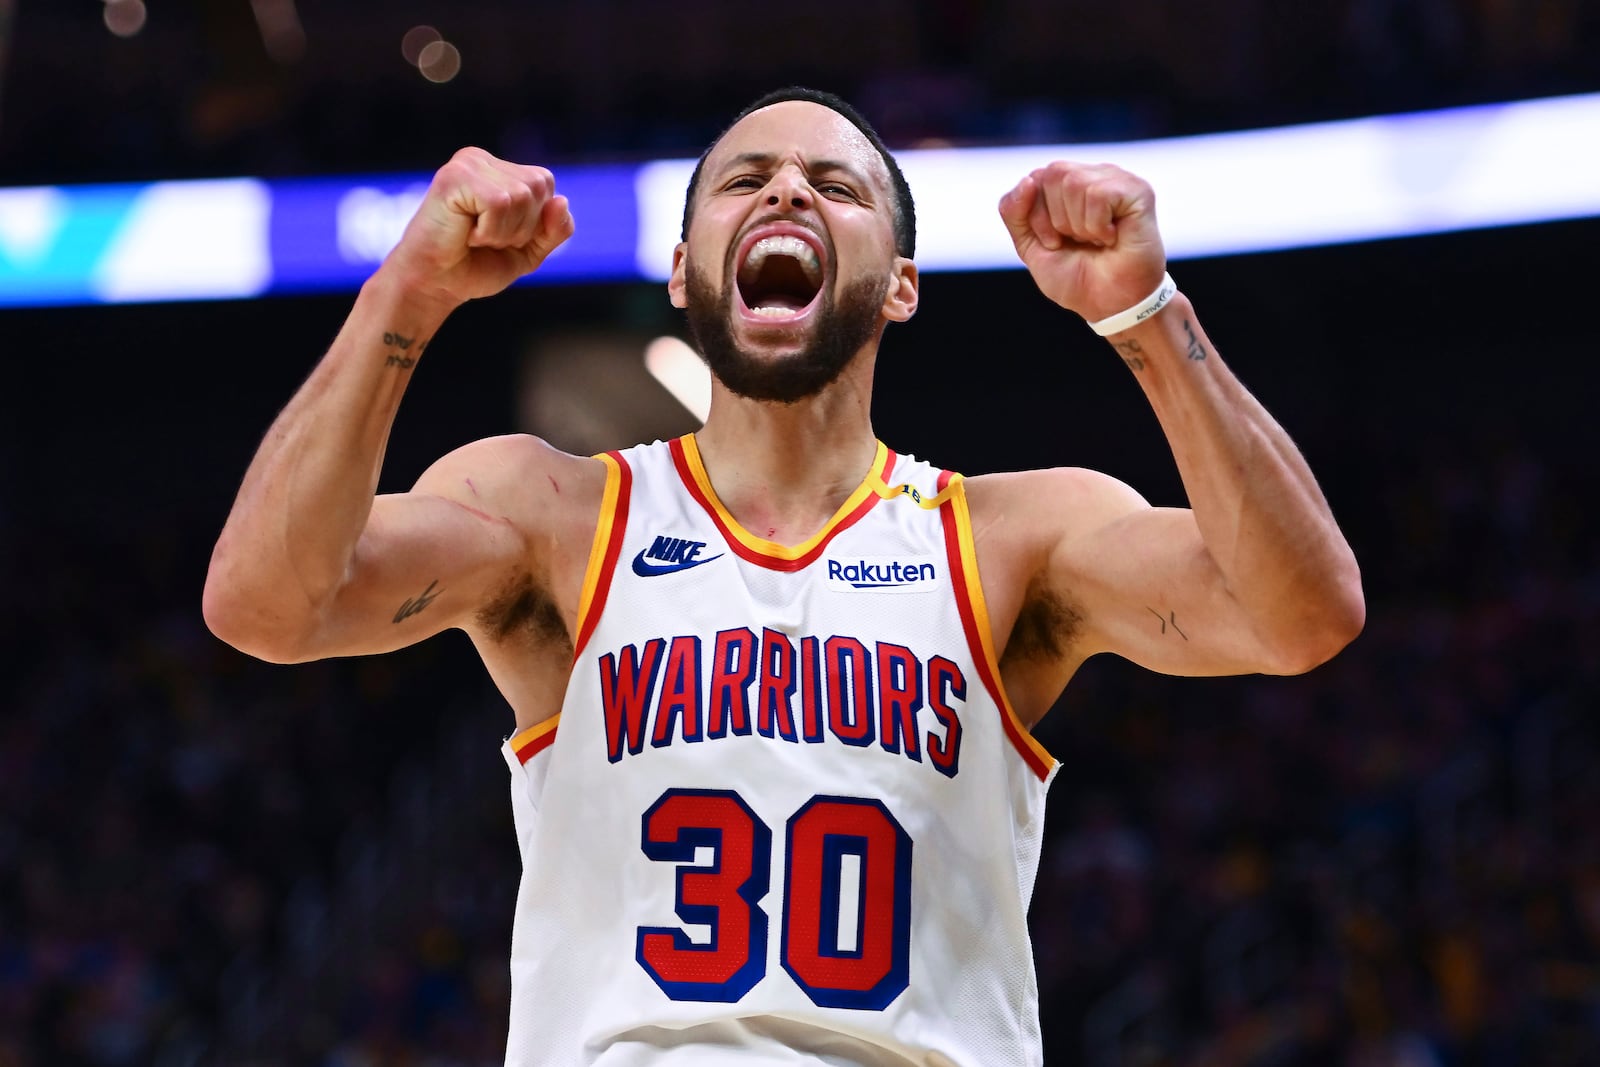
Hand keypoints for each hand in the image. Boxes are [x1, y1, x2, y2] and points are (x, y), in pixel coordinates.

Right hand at [381, 147, 574, 309]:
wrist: (435, 286)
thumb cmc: (475, 266)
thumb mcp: (529, 251)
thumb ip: (554, 229)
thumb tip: (562, 200)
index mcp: (498, 169)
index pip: (545, 184)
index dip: (533, 222)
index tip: (500, 235)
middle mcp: (481, 159)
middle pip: (537, 187)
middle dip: (521, 227)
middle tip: (485, 238)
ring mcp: (466, 164)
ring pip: (521, 196)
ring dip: (503, 232)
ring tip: (474, 236)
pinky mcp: (454, 177)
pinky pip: (499, 203)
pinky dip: (489, 231)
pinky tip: (465, 234)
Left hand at [998, 162, 1166, 323]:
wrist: (1111, 306)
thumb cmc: (1076, 277)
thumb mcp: (1029, 247)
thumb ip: (1014, 213)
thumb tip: (1027, 180)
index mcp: (1065, 186)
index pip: (1034, 180)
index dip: (1037, 218)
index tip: (1055, 244)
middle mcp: (1091, 175)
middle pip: (1052, 174)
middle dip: (1056, 220)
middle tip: (1078, 242)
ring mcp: (1116, 180)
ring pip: (1074, 182)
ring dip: (1079, 225)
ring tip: (1096, 241)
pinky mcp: (1137, 190)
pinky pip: (1098, 193)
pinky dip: (1097, 226)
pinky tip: (1112, 238)